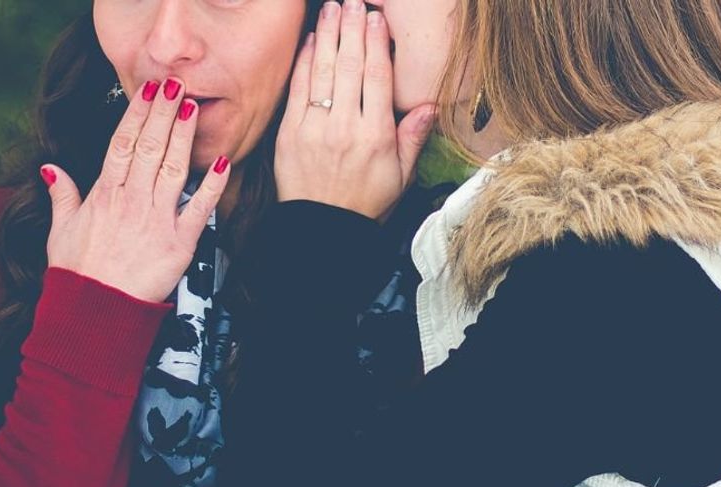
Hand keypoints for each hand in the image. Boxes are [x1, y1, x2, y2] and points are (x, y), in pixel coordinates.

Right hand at [42, 78, 230, 303]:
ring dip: (183, 136)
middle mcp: (130, 201)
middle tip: (175, 84)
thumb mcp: (60, 231)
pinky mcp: (178, 244)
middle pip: (149, 147)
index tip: (148, 91)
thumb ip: (61, 196)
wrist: (93, 312)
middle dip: (162, 113)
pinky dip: (211, 186)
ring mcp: (155, 221)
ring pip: (172, 168)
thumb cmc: (77, 275)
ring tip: (193, 107)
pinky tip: (222, 162)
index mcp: (103, 195)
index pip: (122, 144)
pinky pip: (198, 209)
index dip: (136, 115)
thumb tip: (50, 168)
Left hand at [274, 0, 435, 220]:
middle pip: (350, 66)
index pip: (377, 77)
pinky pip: (299, 89)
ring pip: (323, 71)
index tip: (377, 19)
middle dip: (352, 28)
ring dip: (328, 35)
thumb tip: (430, 106)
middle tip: (354, 2)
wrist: (323, 230)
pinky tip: (312, 40)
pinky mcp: (290, 133)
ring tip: (332, 8)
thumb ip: (413, 138)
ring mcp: (315, 128)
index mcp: (376, 136)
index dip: (377, 43)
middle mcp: (346, 127)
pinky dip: (305, 62)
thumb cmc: (364, 203)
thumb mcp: (401, 176)